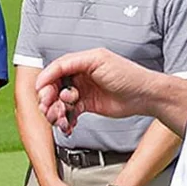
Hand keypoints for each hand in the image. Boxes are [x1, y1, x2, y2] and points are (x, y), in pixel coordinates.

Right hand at [35, 47, 159, 134]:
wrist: (144, 95)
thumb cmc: (127, 75)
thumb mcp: (98, 60)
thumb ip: (71, 63)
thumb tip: (50, 73)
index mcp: (81, 62)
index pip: (55, 70)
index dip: (45, 81)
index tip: (41, 92)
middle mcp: (79, 76)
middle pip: (54, 87)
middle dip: (49, 100)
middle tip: (50, 109)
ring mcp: (82, 91)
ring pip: (59, 102)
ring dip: (56, 112)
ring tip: (61, 119)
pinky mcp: (86, 105)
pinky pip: (69, 113)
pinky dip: (66, 120)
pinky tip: (69, 124)